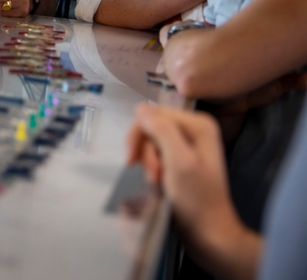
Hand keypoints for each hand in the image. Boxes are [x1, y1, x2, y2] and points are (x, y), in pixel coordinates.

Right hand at [125, 104, 252, 273]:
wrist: (209, 235)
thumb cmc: (197, 202)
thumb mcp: (179, 163)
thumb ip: (162, 131)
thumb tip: (141, 109)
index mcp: (199, 125)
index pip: (153, 114)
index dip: (139, 135)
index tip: (134, 161)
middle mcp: (195, 131)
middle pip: (151, 127)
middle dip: (145, 152)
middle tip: (151, 175)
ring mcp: (188, 146)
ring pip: (151, 142)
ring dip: (148, 163)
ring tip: (156, 182)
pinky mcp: (182, 160)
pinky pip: (156, 155)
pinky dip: (152, 169)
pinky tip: (158, 183)